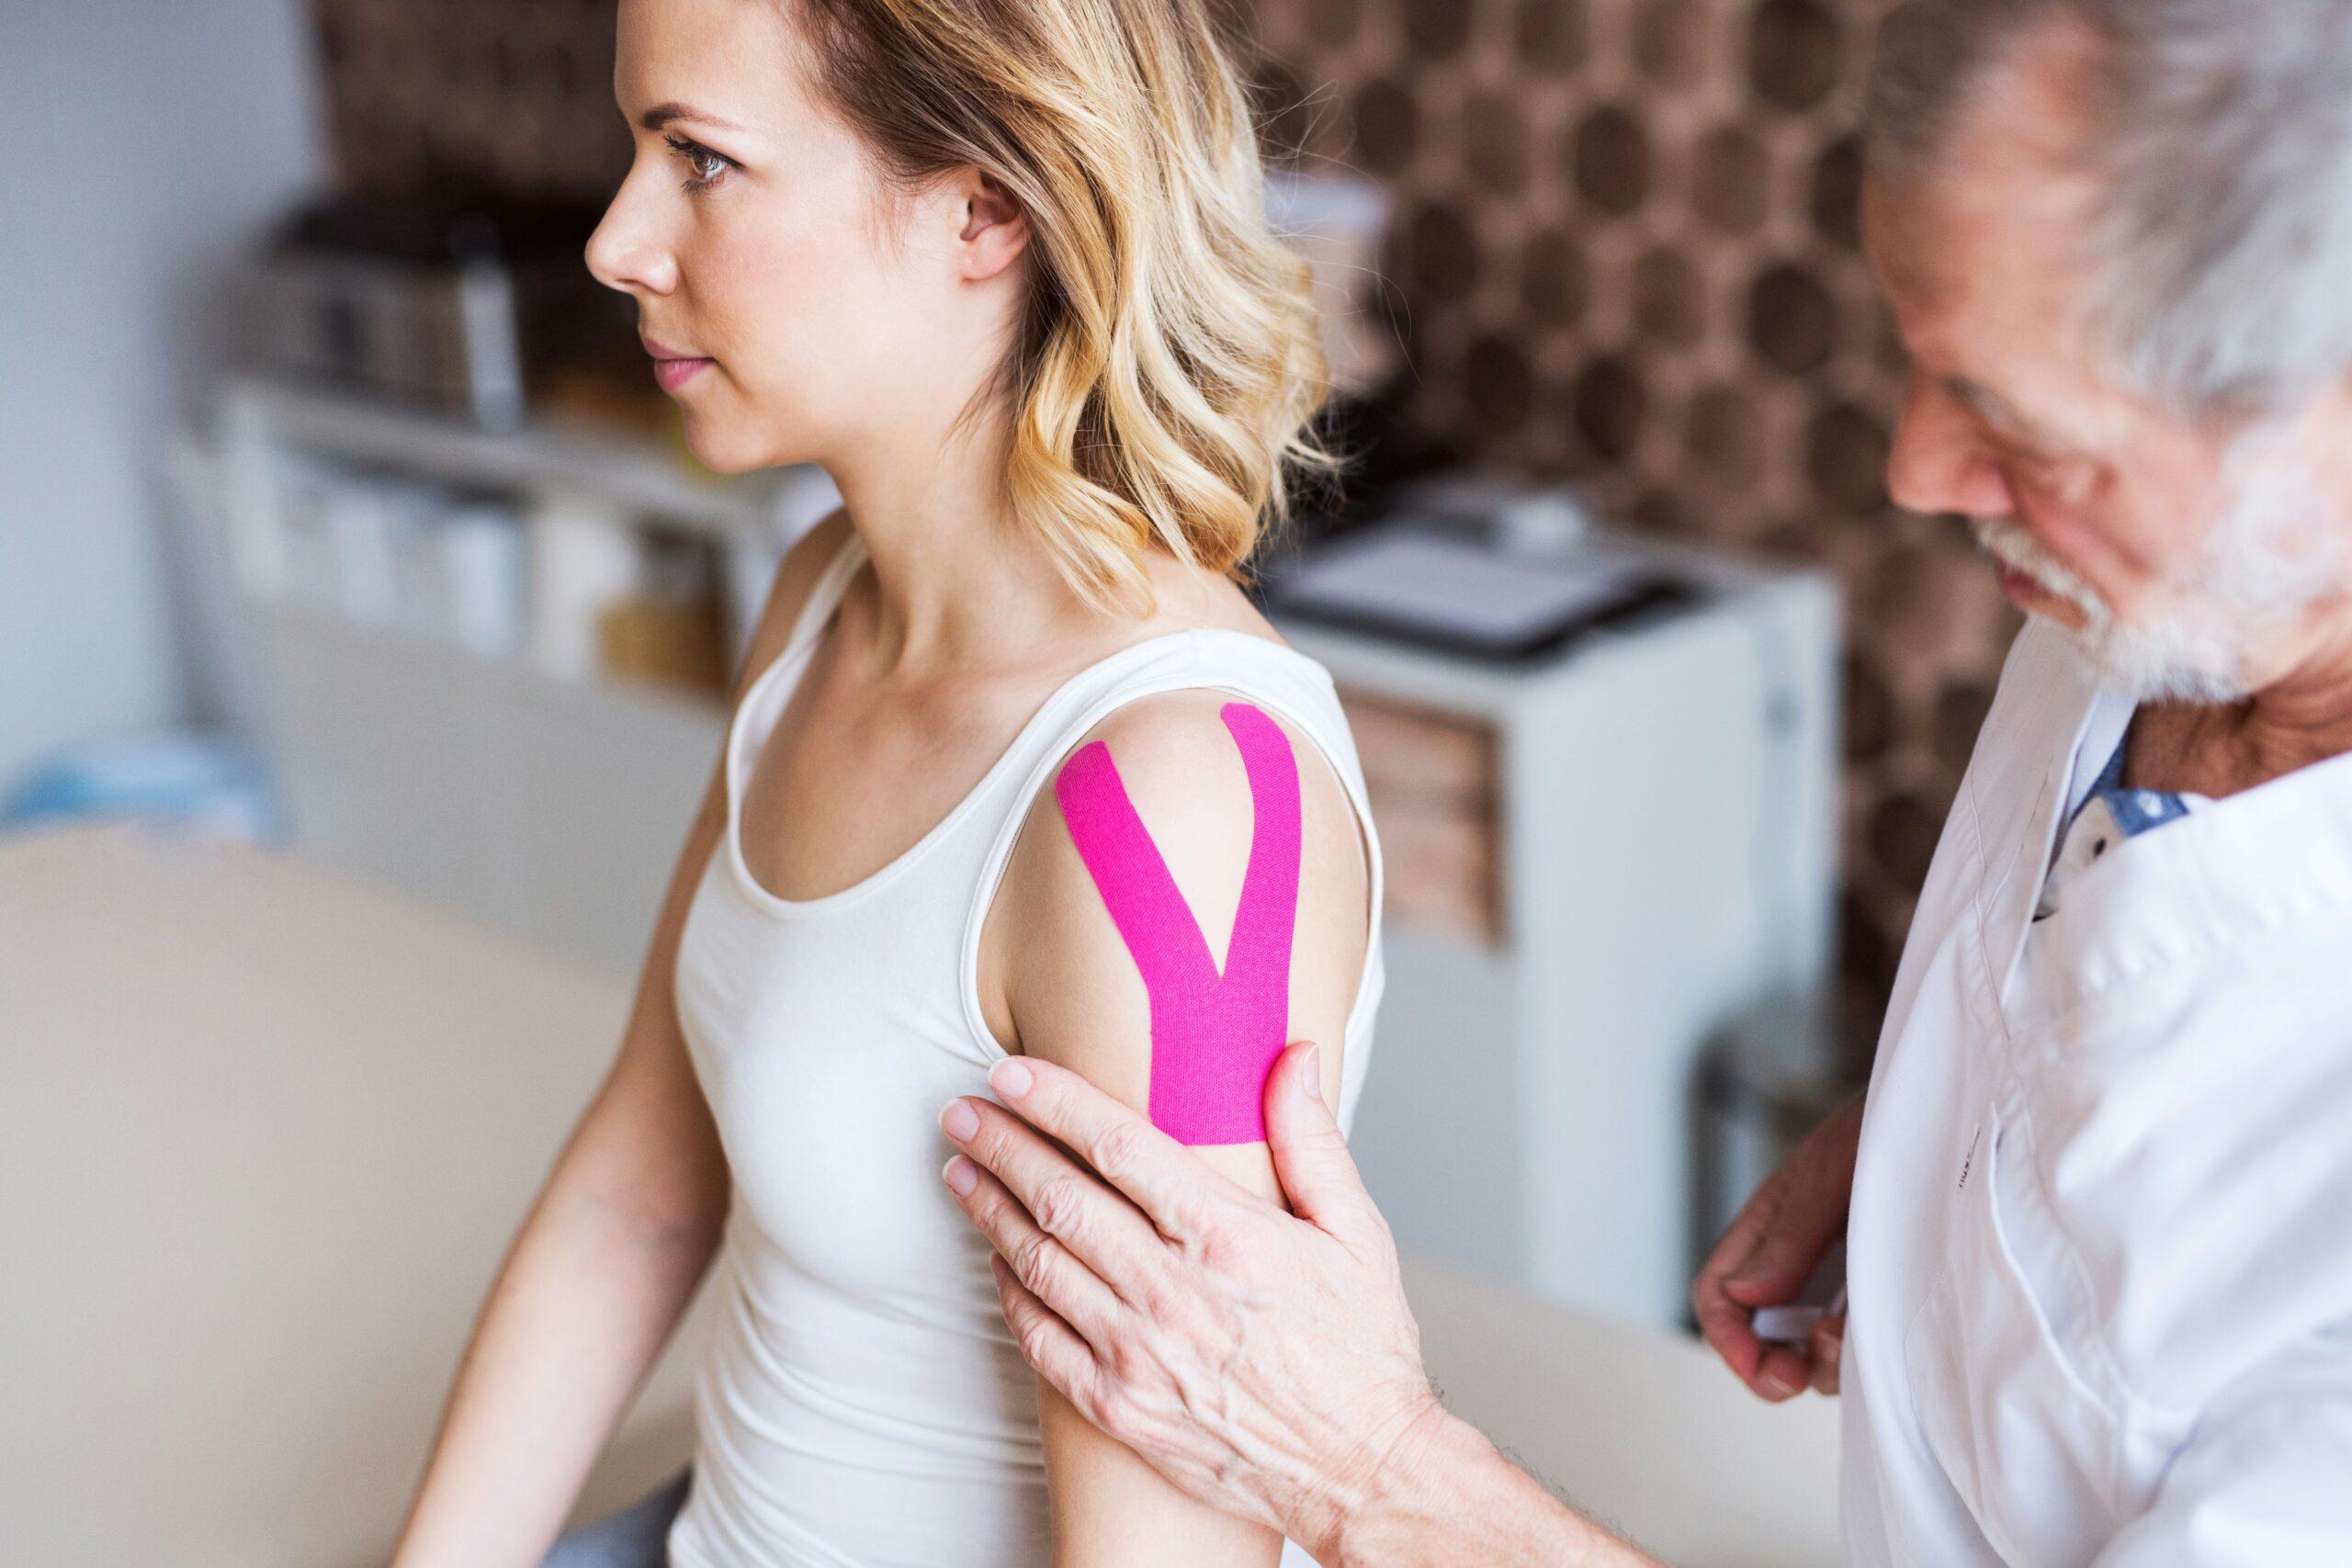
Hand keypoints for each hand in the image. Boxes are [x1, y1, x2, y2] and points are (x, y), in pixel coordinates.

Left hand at [938, 1040, 1447, 1561]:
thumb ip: (1311, 1138)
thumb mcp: (1358, 1232)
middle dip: (1000, 1145)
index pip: (1117, 1146)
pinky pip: (1041, 1339)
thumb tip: (1294, 1054)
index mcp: (1228, 1234)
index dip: (1054, 1101)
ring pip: (1038, 1263)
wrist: (1363, 1473)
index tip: (1010, 1072)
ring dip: (989, 1210)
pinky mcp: (1119, 1407)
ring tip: (959, 1170)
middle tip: (959, 1111)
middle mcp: (1172, 1291)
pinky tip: (996, 1261)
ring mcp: (1138, 1354)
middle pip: (1059, 1198)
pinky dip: (1010, 1294)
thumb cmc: (1364, 1350)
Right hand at [1692, 1094, 1862, 1400]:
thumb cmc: (1887, 1128)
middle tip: (1795, 1380)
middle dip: (1768, 1366)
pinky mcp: (1881, 1295)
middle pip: (1757, 1334)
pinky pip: (1857, 1344)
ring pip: (1807, 1349)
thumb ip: (1789, 1235)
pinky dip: (1861, 1356)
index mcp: (1768, 1226)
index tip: (1758, 1368)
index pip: (1719, 1293)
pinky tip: (1884, 1338)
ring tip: (1850, 1342)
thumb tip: (1744, 1293)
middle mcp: (1795, 1261)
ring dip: (1821, 1364)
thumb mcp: (1831, 1175)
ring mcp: (1839, 1282)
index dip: (1727, 1337)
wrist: (1952, 1115)